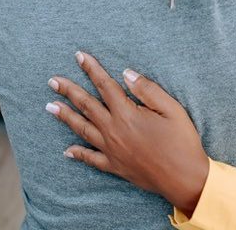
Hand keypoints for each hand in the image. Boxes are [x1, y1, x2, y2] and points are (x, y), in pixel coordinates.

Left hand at [45, 51, 209, 214]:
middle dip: (68, 91)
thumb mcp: (171, 109)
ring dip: (65, 116)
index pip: (104, 85)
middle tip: (52, 81)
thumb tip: (126, 74)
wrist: (185, 179)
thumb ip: (147, 90)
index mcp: (127, 114)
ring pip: (82, 129)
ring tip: (50, 106)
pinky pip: (91, 159)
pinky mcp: (115, 166)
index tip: (79, 56)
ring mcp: (112, 150)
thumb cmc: (182, 142)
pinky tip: (67, 150)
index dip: (91, 69)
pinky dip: (78, 153)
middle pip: (86, 106)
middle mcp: (114, 131)